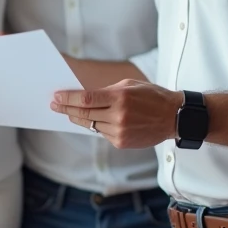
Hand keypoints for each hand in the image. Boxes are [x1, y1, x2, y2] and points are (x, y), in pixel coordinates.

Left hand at [50, 79, 179, 148]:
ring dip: (78, 118)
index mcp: (120, 98)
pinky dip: (95, 126)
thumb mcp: (129, 85)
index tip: (56, 96)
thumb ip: (107, 91)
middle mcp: (118, 116)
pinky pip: (101, 133)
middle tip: (54, 105)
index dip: (68, 98)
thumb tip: (85, 96)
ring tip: (68, 112)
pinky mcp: (121, 142)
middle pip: (84, 113)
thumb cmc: (152, 96)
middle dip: (66, 108)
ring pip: (90, 125)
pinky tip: (90, 120)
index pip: (86, 99)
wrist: (173, 117)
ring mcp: (119, 131)